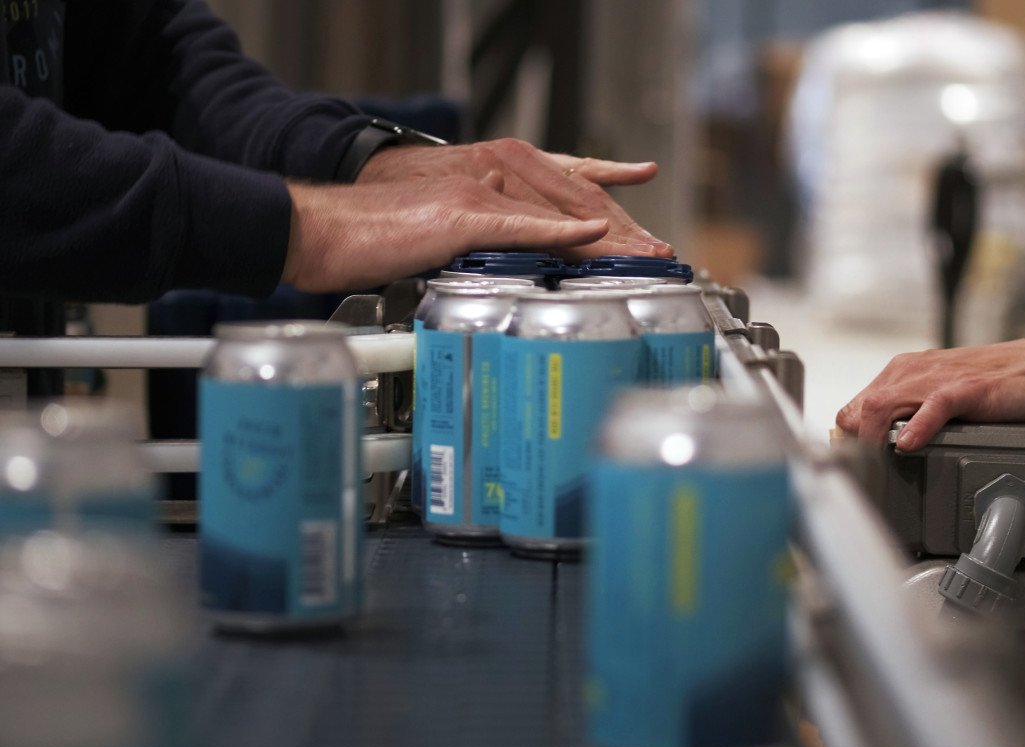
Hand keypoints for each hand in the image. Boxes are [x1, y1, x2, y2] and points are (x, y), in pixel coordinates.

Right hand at [355, 138, 672, 259]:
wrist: (327, 230)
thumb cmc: (377, 238)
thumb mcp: (444, 236)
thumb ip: (481, 236)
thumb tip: (507, 247)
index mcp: (490, 183)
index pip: (565, 195)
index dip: (609, 215)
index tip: (641, 238)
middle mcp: (491, 177)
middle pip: (574, 202)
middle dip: (623, 231)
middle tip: (661, 253)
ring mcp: (478, 193)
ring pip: (558, 212)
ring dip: (608, 237)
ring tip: (647, 255)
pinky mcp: (461, 215)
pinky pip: (522, 224)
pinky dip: (562, 231)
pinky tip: (595, 237)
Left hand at [836, 338, 1024, 450]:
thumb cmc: (995, 386)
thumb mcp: (940, 395)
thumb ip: (912, 413)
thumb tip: (884, 446)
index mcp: (902, 373)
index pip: (854, 409)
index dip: (849, 440)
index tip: (853, 468)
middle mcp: (911, 372)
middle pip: (860, 410)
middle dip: (855, 444)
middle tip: (862, 475)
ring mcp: (938, 379)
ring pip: (883, 404)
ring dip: (872, 438)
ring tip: (873, 466)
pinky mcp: (967, 388)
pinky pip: (933, 405)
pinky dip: (918, 426)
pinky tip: (910, 445)